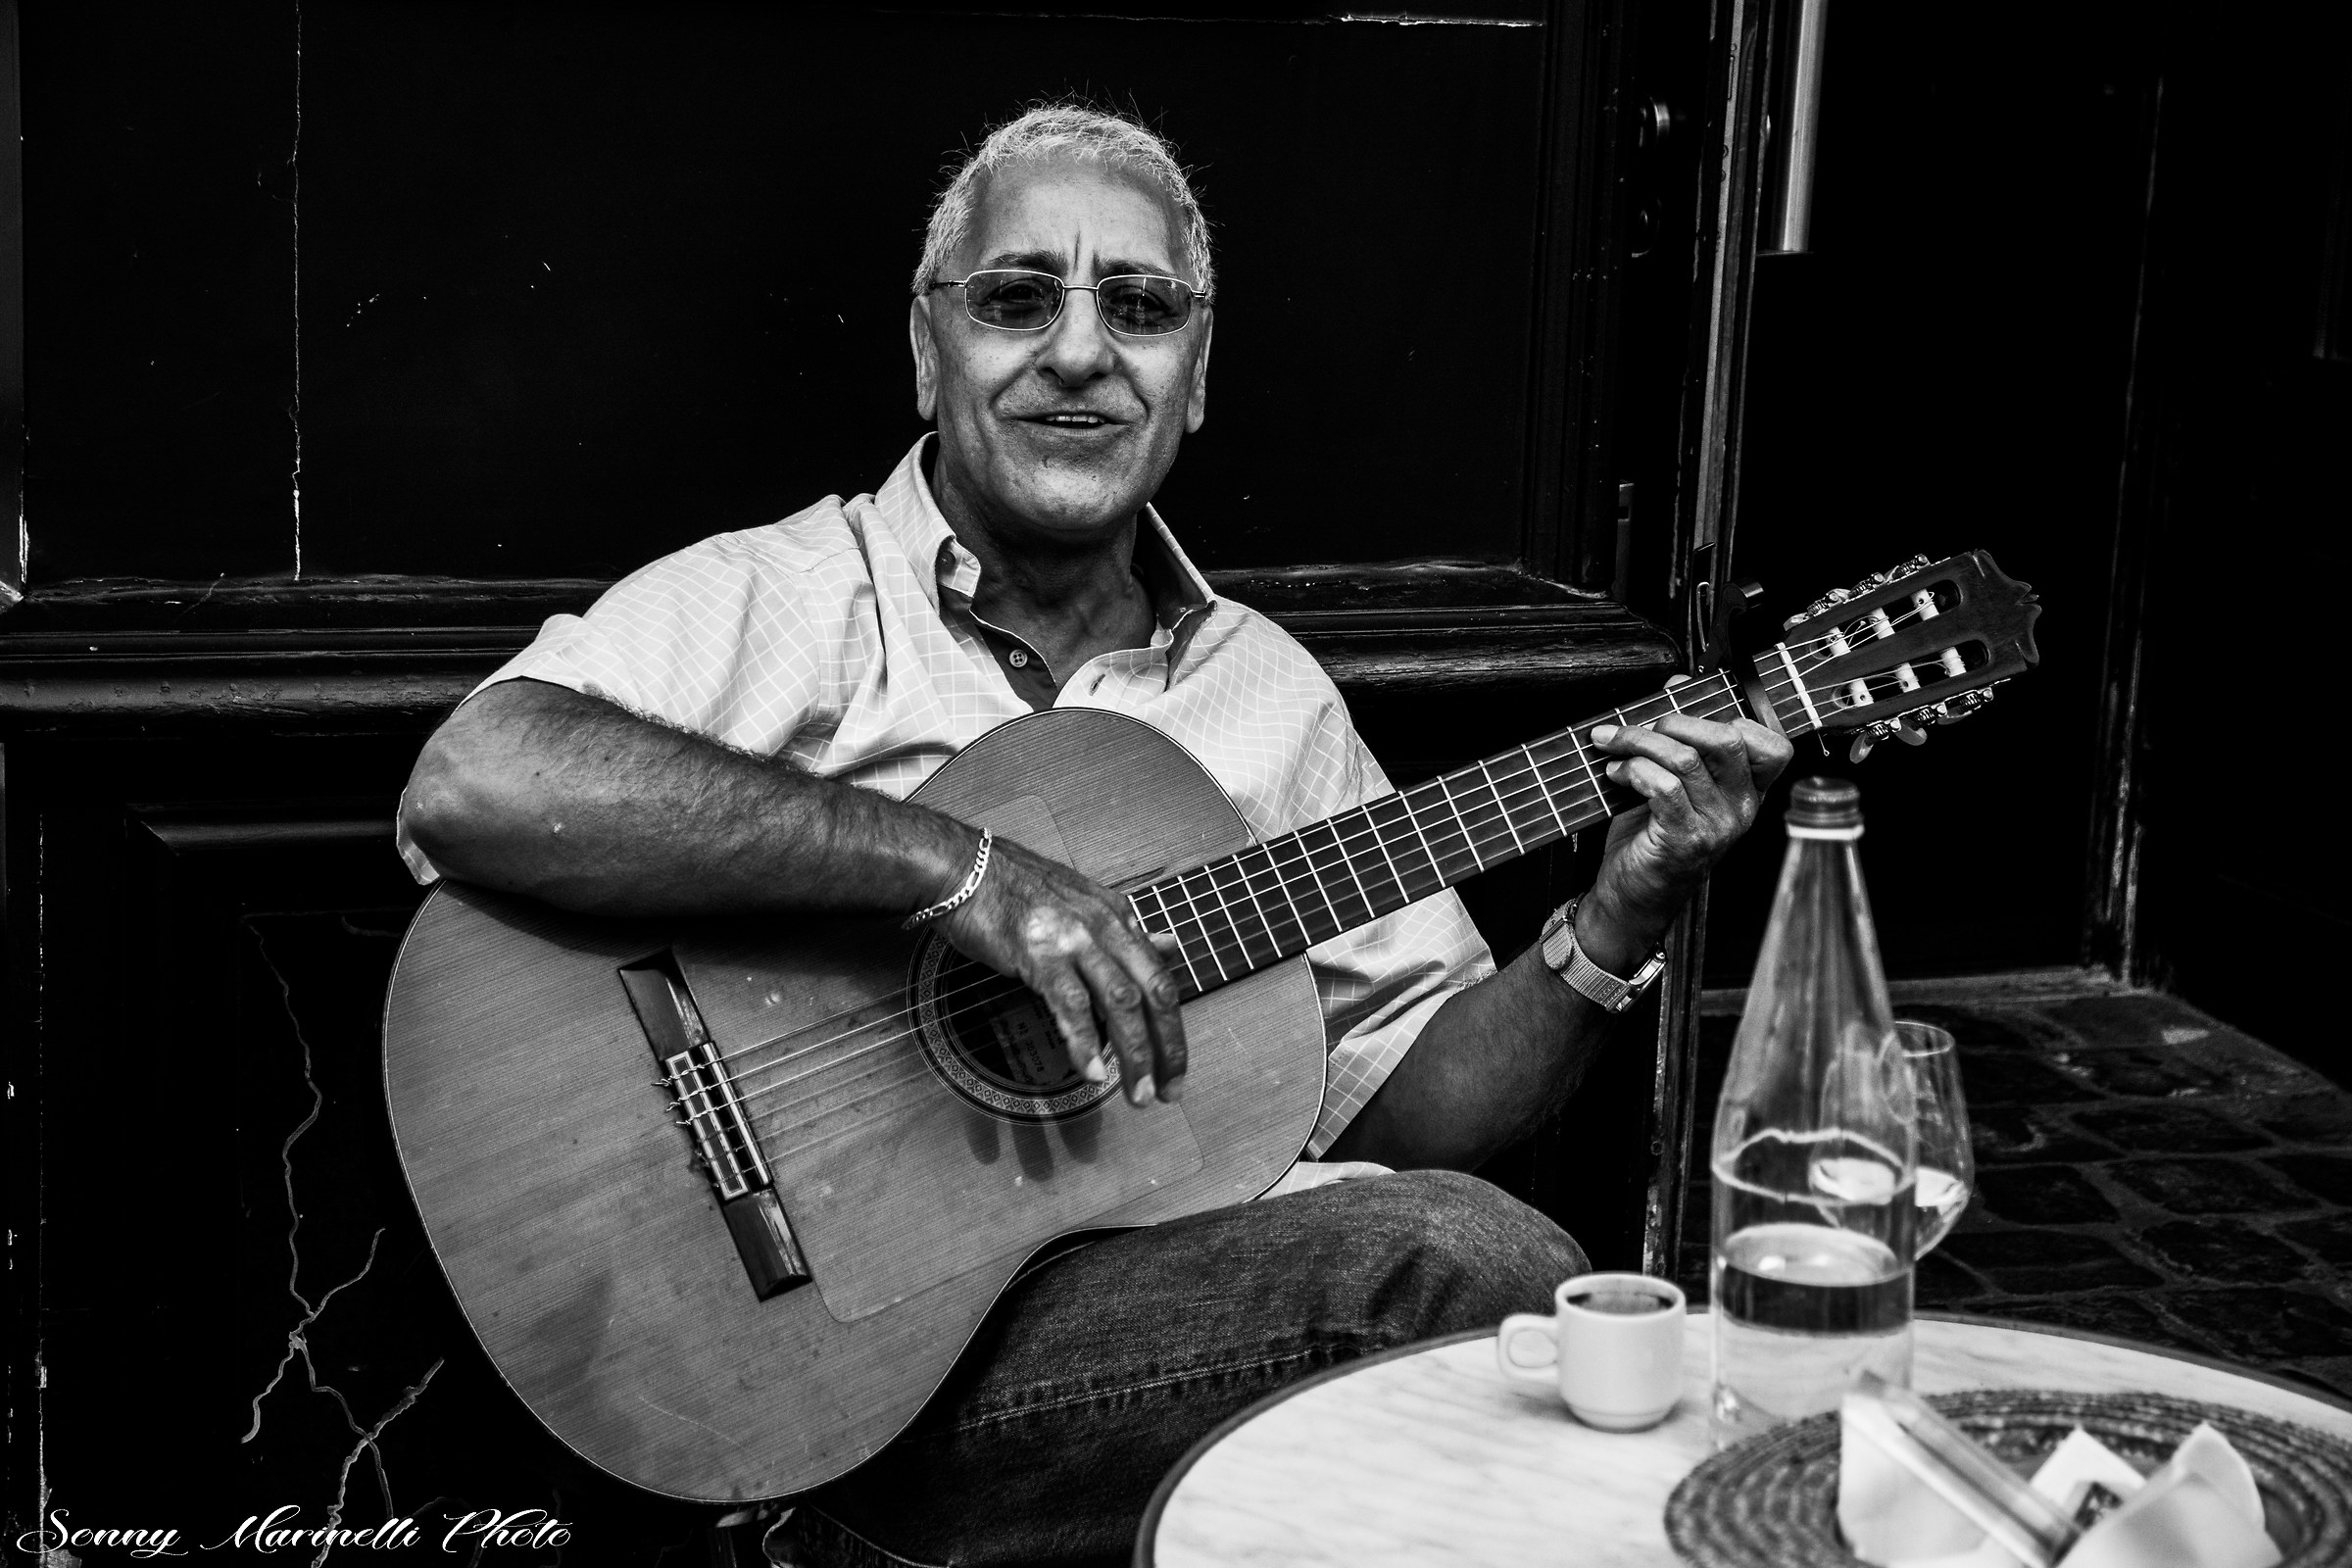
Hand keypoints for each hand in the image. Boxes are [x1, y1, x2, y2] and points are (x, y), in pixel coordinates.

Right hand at [939, 834, 1185, 1104]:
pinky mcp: (1039, 952)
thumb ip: (1125, 932)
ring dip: (1135, 1053)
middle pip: (1154, 993)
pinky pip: (1071, 1004)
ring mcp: (1074, 939)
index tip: (1173, 1065)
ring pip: (1122, 1002)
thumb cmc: (1015, 889)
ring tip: (1138, 1093)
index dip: (1173, 1027)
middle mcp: (1105, 926)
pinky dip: (1085, 1042)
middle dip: (1168, 1048)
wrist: (963, 869)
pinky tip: (1092, 1072)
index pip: (1161, 978)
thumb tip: (1169, 945)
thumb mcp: (1084, 903)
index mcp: (1118, 916)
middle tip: (1169, 1092)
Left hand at [1579, 704, 1793, 968]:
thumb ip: (1681, 736)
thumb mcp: (1672, 781)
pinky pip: (1664, 787)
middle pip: (1727, 740)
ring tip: (1613, 745)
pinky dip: (1633, 770)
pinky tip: (1616, 774)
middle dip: (1676, 719)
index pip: (1773, 746)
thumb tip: (1678, 684)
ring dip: (1638, 741)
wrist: (1633, 895)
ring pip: (1685, 759)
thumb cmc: (1652, 838)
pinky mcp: (1686, 839)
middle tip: (1644, 725)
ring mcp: (1717, 826)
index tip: (1690, 712)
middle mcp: (1741, 809)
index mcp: (1747, 792)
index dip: (1735, 718)